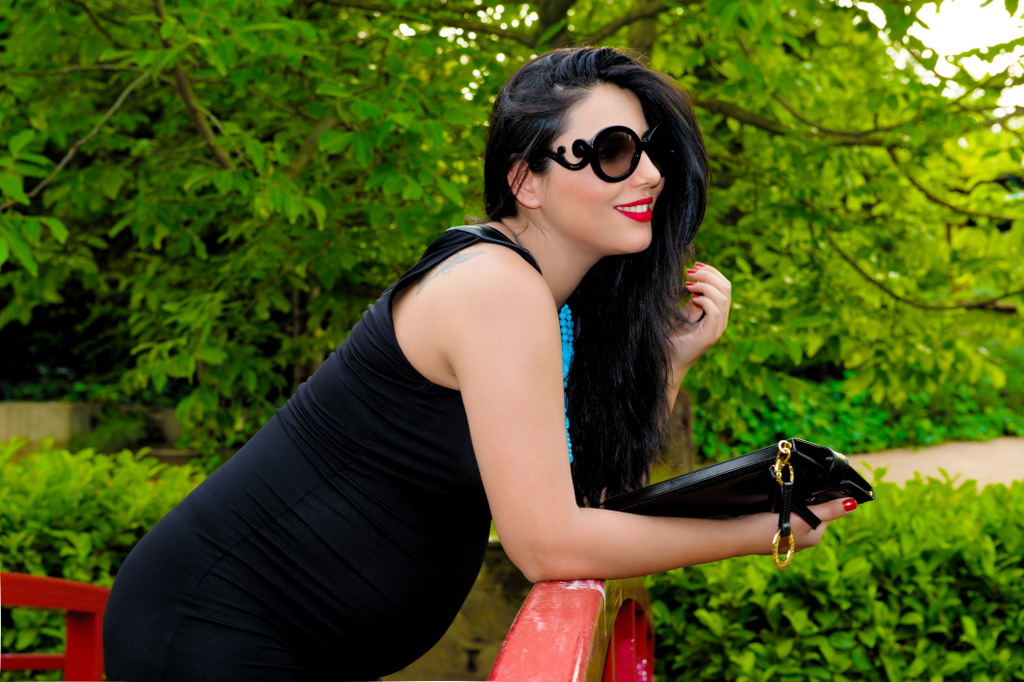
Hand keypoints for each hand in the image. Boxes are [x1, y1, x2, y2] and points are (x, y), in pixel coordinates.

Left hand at [669, 262, 731, 381]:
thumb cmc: (672, 338)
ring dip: (706, 285)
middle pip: (726, 288)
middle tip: (690, 272)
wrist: (666, 361)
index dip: (713, 272)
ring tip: (688, 284)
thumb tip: (694, 280)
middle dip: (709, 274)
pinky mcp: (710, 336)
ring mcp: (717, 328)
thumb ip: (693, 300)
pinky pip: (715, 311)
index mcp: (717, 313)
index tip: (695, 265)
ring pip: (723, 297)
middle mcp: (720, 320)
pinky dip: (704, 300)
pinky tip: (691, 298)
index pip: (724, 286)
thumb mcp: (683, 313)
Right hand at [756, 497, 857, 554]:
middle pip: (811, 514)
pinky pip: (783, 521)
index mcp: (815, 537)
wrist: (740, 537)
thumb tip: (853, 504)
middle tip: (796, 491)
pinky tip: (772, 508)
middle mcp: (803, 541)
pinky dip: (780, 513)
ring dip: (793, 506)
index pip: (826, 513)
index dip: (821, 499)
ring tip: (784, 498)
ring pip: (796, 517)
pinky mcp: (772, 536)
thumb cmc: (773, 528)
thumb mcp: (804, 517)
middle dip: (806, 502)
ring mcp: (787, 540)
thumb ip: (829, 510)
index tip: (812, 488)